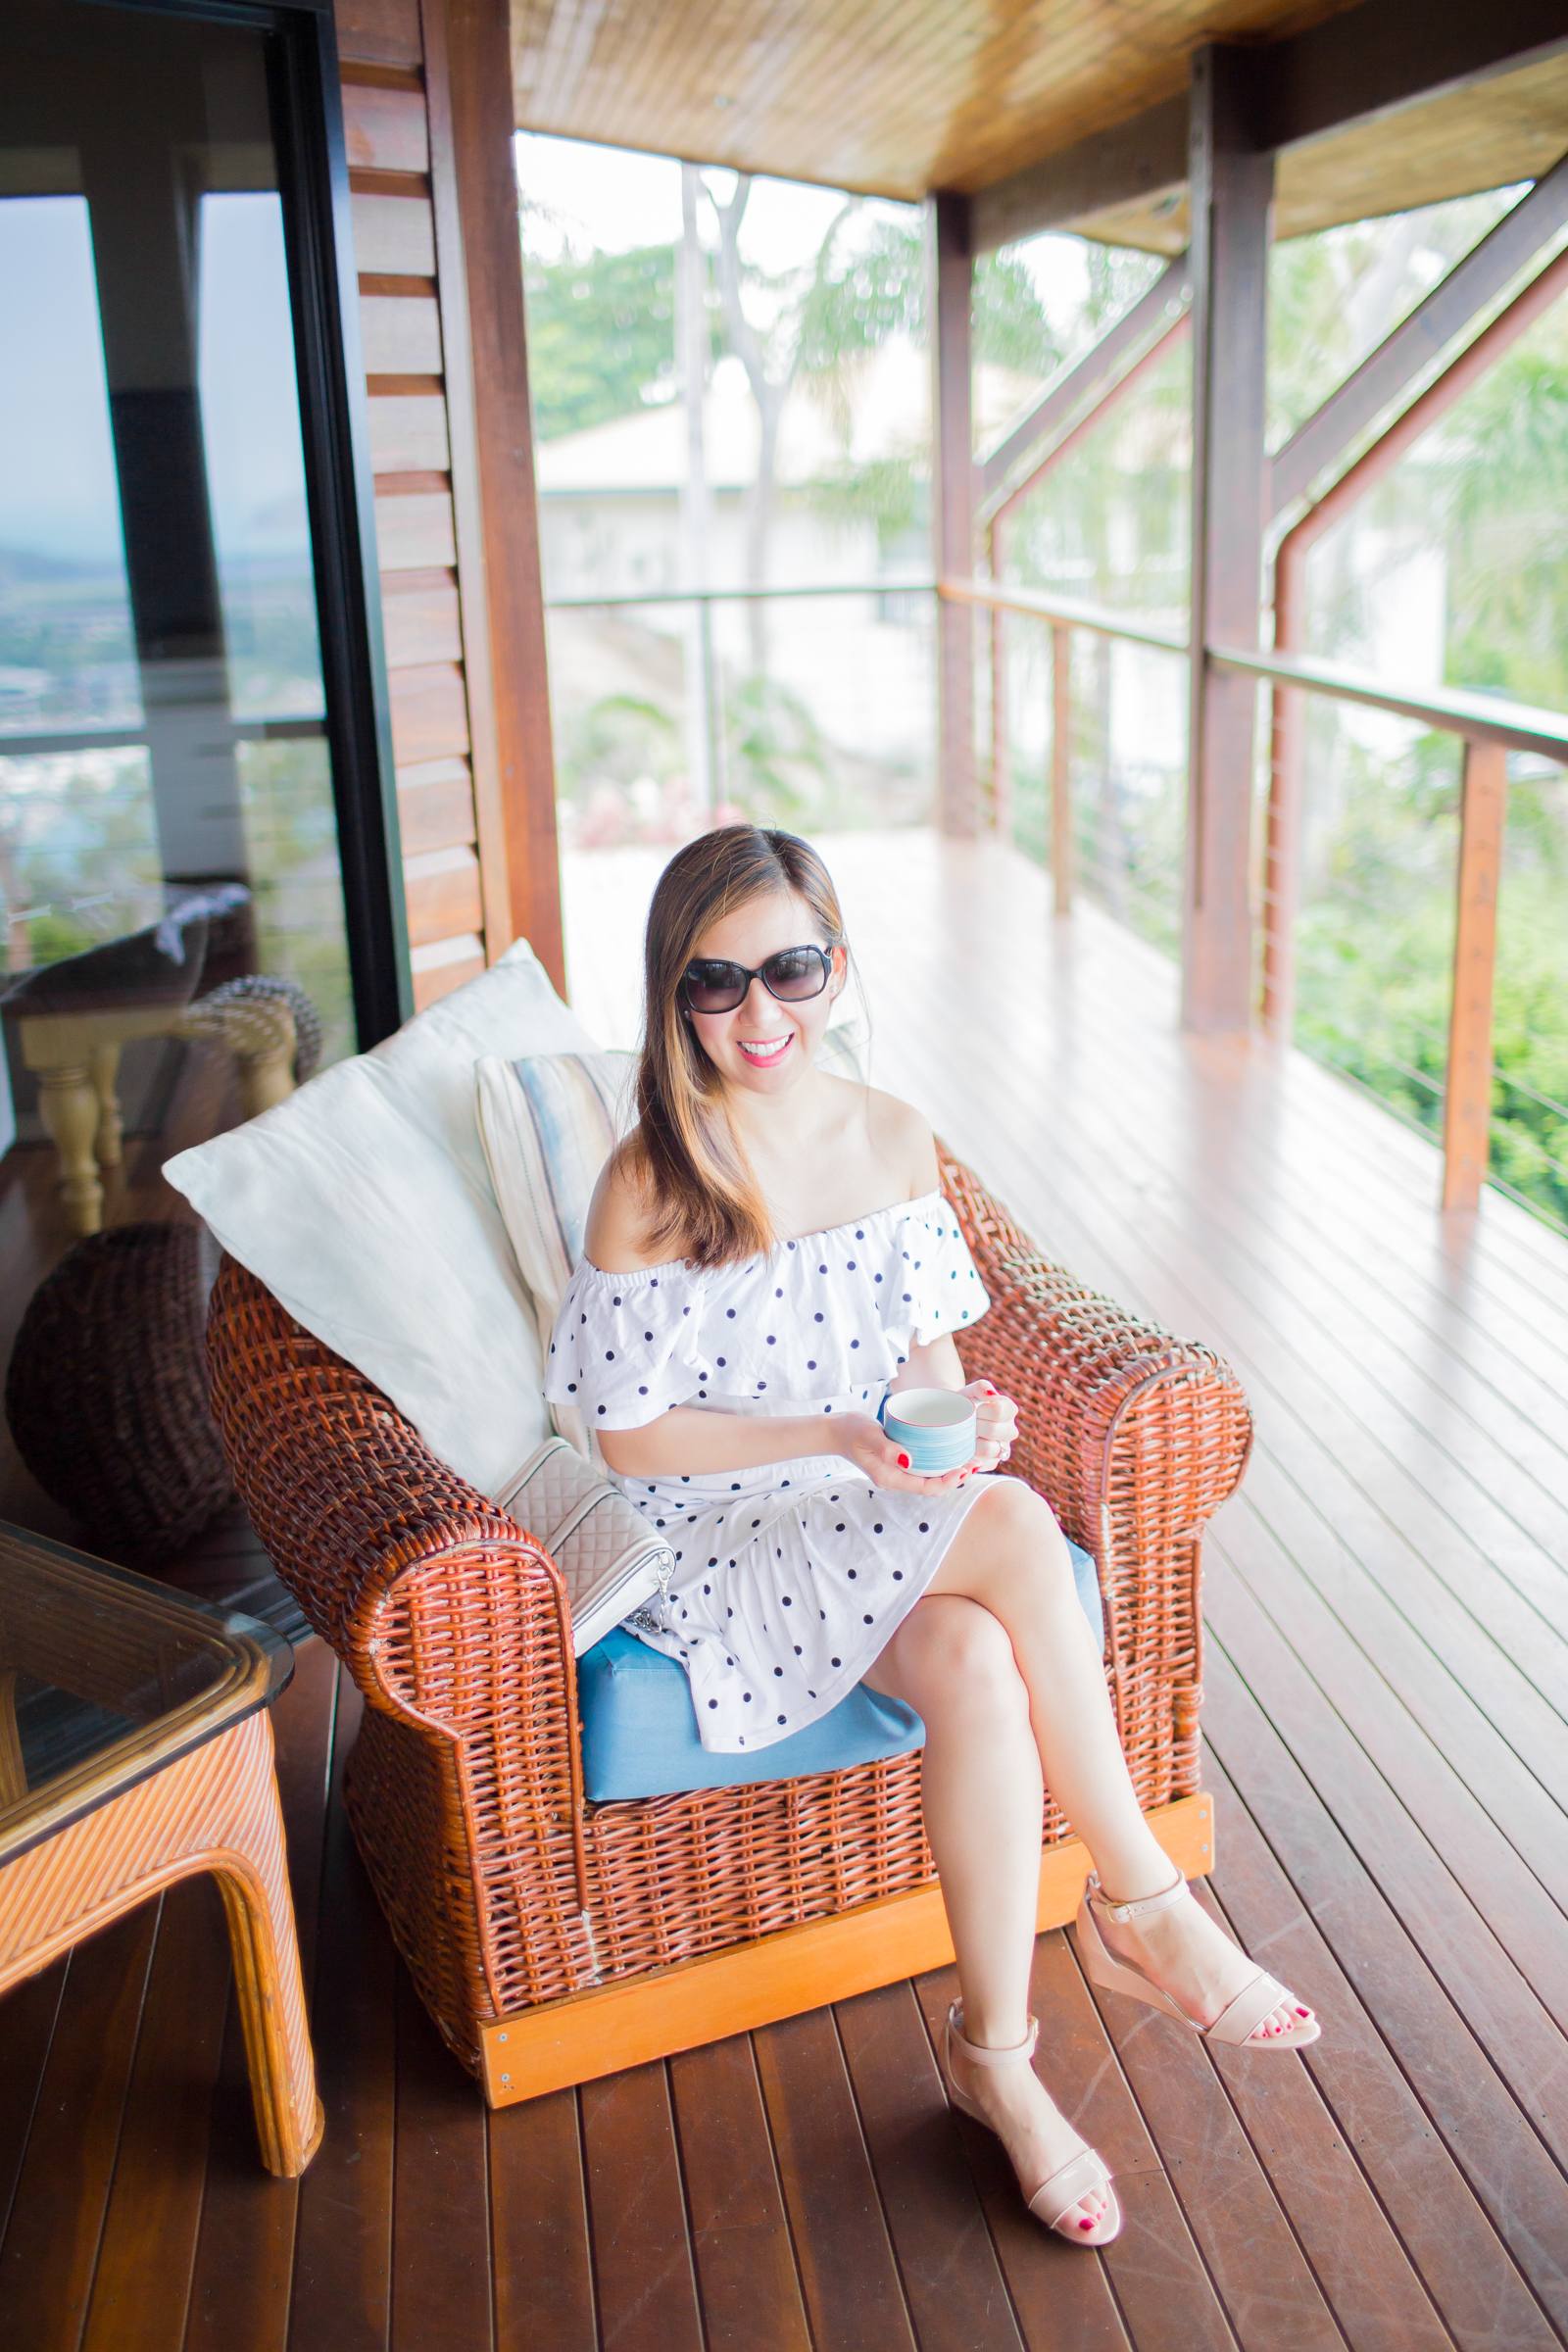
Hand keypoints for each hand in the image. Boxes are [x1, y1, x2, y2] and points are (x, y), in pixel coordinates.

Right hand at [838, 1412, 976, 1494]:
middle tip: (975, 1462)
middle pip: (932, 1487)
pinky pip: (924, 1468)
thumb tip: (907, 1460)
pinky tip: (952, 1451)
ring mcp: (898, 1473)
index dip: (948, 1482)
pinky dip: (940, 1463)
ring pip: (930, 1479)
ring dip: (950, 1472)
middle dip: (955, 1478)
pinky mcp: (900, 1463)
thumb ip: (885, 1448)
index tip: (964, 1469)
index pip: (926, 1488)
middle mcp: (896, 1479)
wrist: (837, 1431)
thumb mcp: (868, 1435)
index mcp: (890, 1478)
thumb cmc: (852, 1430)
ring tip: (969, 1458)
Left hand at [965, 1379, 1016, 1470]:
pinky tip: (964, 1448)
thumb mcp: (970, 1391)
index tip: (971, 1410)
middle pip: (993, 1430)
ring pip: (989, 1449)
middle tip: (965, 1423)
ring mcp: (1003, 1448)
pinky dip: (970, 1456)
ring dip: (972, 1442)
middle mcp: (1010, 1430)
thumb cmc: (963, 1403)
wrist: (951, 1419)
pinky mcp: (992, 1462)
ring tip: (964, 1435)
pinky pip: (981, 1463)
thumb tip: (992, 1395)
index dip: (980, 1411)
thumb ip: (981, 1387)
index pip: (997, 1411)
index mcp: (1009, 1409)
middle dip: (974, 1426)